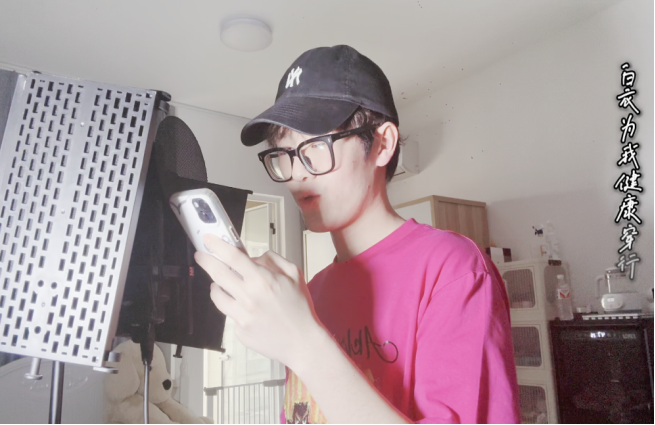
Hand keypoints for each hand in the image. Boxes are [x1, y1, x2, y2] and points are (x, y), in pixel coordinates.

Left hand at [194, 234, 320, 366]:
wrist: (302, 342)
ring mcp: (242, 316)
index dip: (217, 246)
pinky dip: (233, 306)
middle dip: (206, 261)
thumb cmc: (300, 308)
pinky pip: (229, 313)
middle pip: (218, 274)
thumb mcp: (295, 275)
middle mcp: (248, 297)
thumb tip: (253, 258)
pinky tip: (244, 307)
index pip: (233, 257)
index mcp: (263, 280)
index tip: (208, 240)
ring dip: (216, 285)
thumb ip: (273, 260)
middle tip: (201, 256)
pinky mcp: (239, 331)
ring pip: (217, 295)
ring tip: (221, 283)